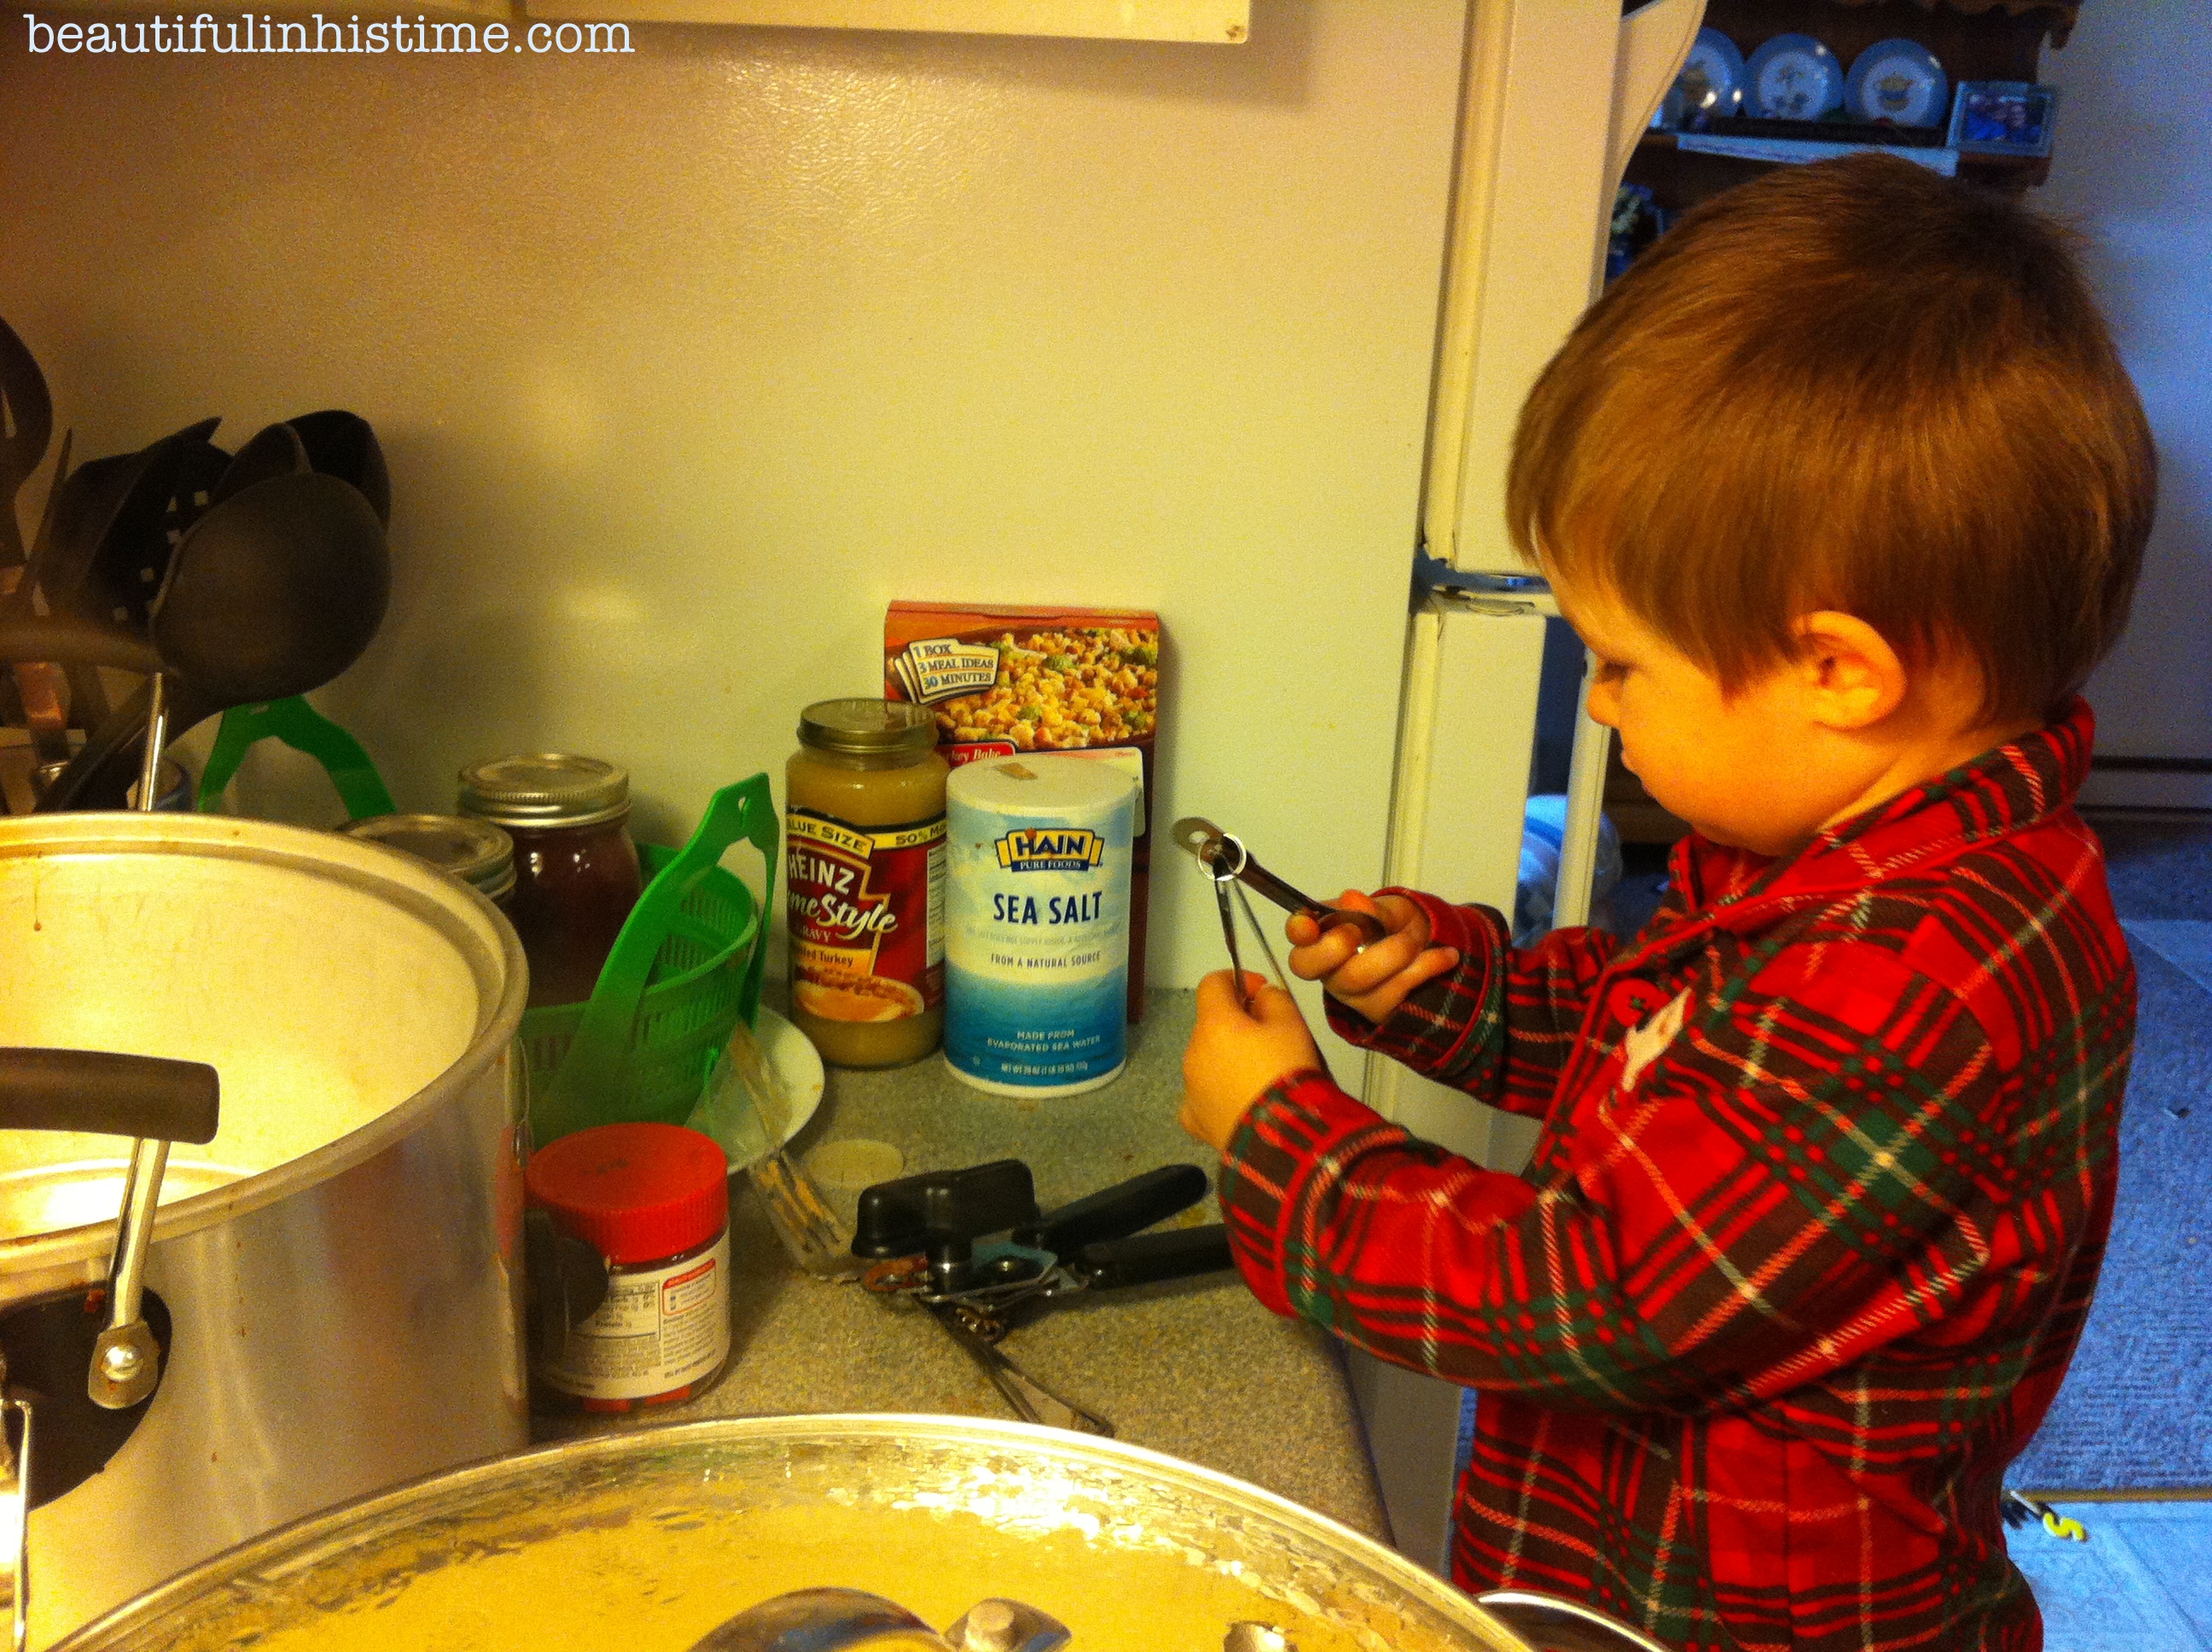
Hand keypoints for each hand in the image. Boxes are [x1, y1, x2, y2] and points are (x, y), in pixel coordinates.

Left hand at [1179, 970, 1321, 1150]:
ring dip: (1227, 1059)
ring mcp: (1189, 1088)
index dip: (1238, 979)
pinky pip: (1201, 1096)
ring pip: (1206, 1060)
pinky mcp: (1193, 1119)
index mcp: (1214, 1023)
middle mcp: (1192, 1051)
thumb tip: (1259, 997)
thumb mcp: (1293, 1024)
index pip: (1212, 982)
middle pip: (1210, 1025)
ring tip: (1261, 1078)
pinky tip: (1238, 1103)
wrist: (1282, 1138)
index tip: (1262, 992)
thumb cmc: (1288, 1072)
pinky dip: (1217, 1094)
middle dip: (1237, 1024)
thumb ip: (1274, 998)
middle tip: (1271, 1039)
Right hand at [1285, 889, 1458, 1024]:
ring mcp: (1349, 993)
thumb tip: (1351, 901)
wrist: (1430, 952)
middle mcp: (1327, 968)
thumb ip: (1370, 909)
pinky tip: (1445, 956)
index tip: (1308, 924)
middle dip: (1335, 945)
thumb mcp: (1388, 910)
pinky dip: (1425, 968)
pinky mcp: (1375, 1011)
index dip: (1296, 930)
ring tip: (1417, 940)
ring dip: (1393, 952)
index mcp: (1321, 936)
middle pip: (1310, 966)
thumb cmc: (1395, 927)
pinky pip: (1394, 991)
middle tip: (1358, 932)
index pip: (1295, 934)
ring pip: (1356, 978)